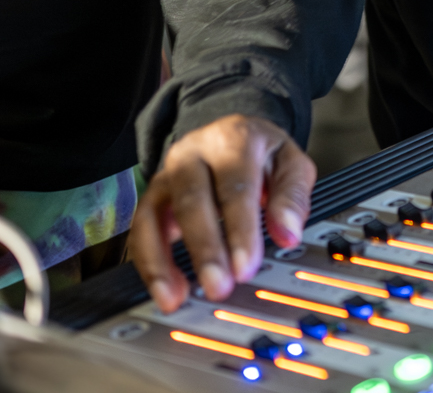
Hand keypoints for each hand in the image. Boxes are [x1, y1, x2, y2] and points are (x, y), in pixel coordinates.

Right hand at [131, 115, 316, 313]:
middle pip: (191, 200)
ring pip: (153, 215)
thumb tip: (288, 234)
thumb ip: (292, 197)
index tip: (247, 267)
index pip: (235, 187)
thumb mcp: (291, 163)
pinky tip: (166, 289)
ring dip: (162, 261)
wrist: (231, 134)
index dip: (240, 230)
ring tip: (175, 298)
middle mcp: (193, 153)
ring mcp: (167, 174)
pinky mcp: (152, 196)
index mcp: (233, 140)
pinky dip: (149, 263)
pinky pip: (140, 230)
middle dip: (204, 248)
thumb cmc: (261, 154)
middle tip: (218, 286)